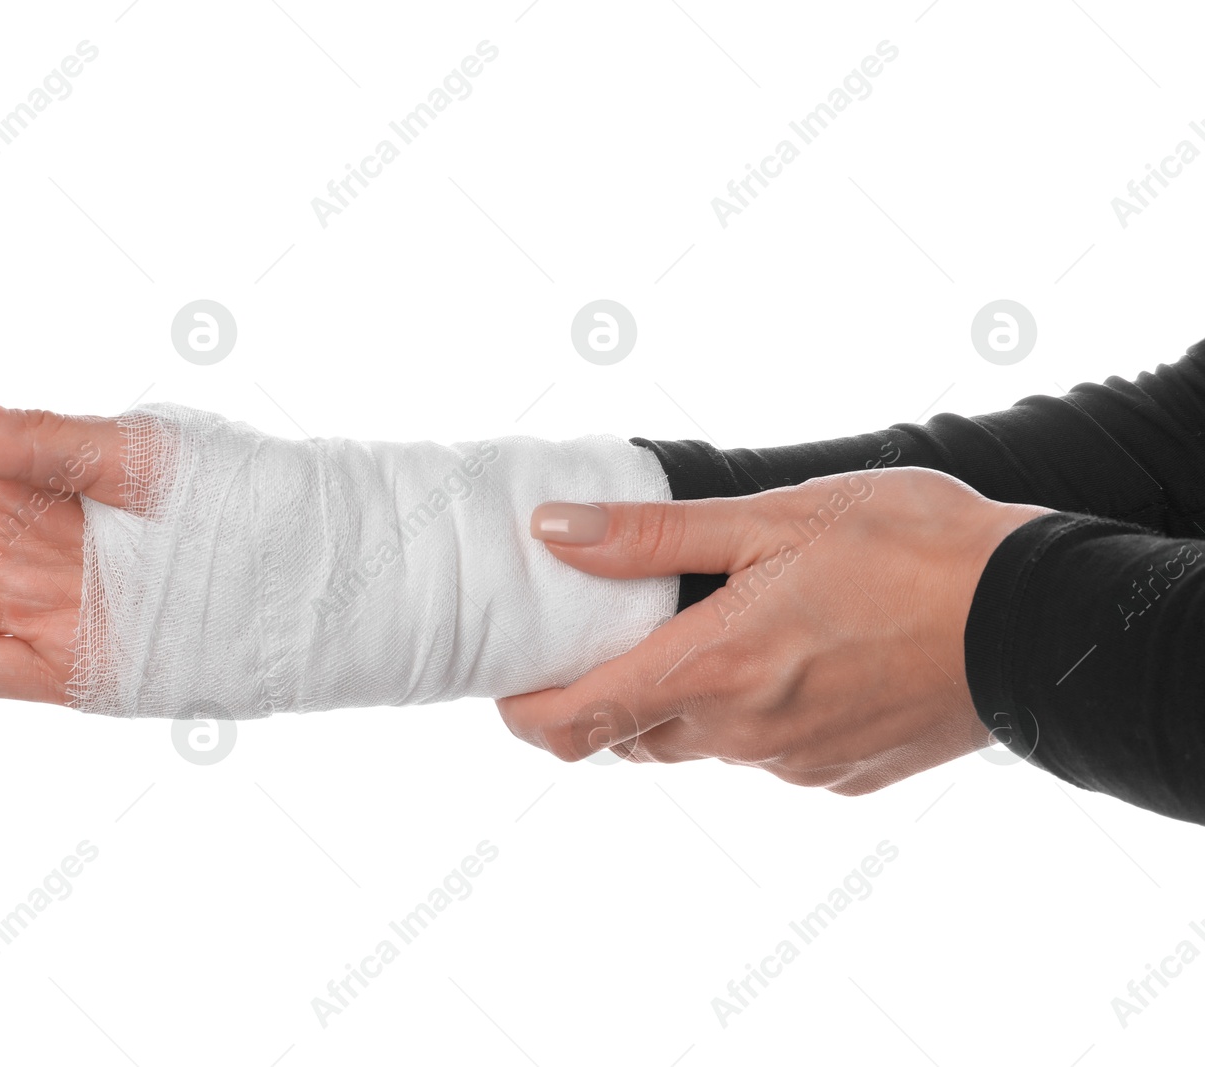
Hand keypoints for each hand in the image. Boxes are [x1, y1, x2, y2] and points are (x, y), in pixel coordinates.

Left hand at [497, 468, 1050, 793]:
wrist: (1038, 619)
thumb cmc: (911, 549)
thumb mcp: (773, 519)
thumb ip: (652, 535)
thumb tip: (554, 533)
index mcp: (713, 671)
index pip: (577, 723)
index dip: (526, 714)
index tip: (508, 688)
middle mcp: (744, 736)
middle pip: (632, 735)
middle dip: (605, 697)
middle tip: (610, 635)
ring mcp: (796, 765)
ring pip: (701, 744)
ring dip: (684, 701)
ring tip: (714, 630)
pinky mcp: (842, 776)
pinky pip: (768, 754)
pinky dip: (754, 714)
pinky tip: (796, 656)